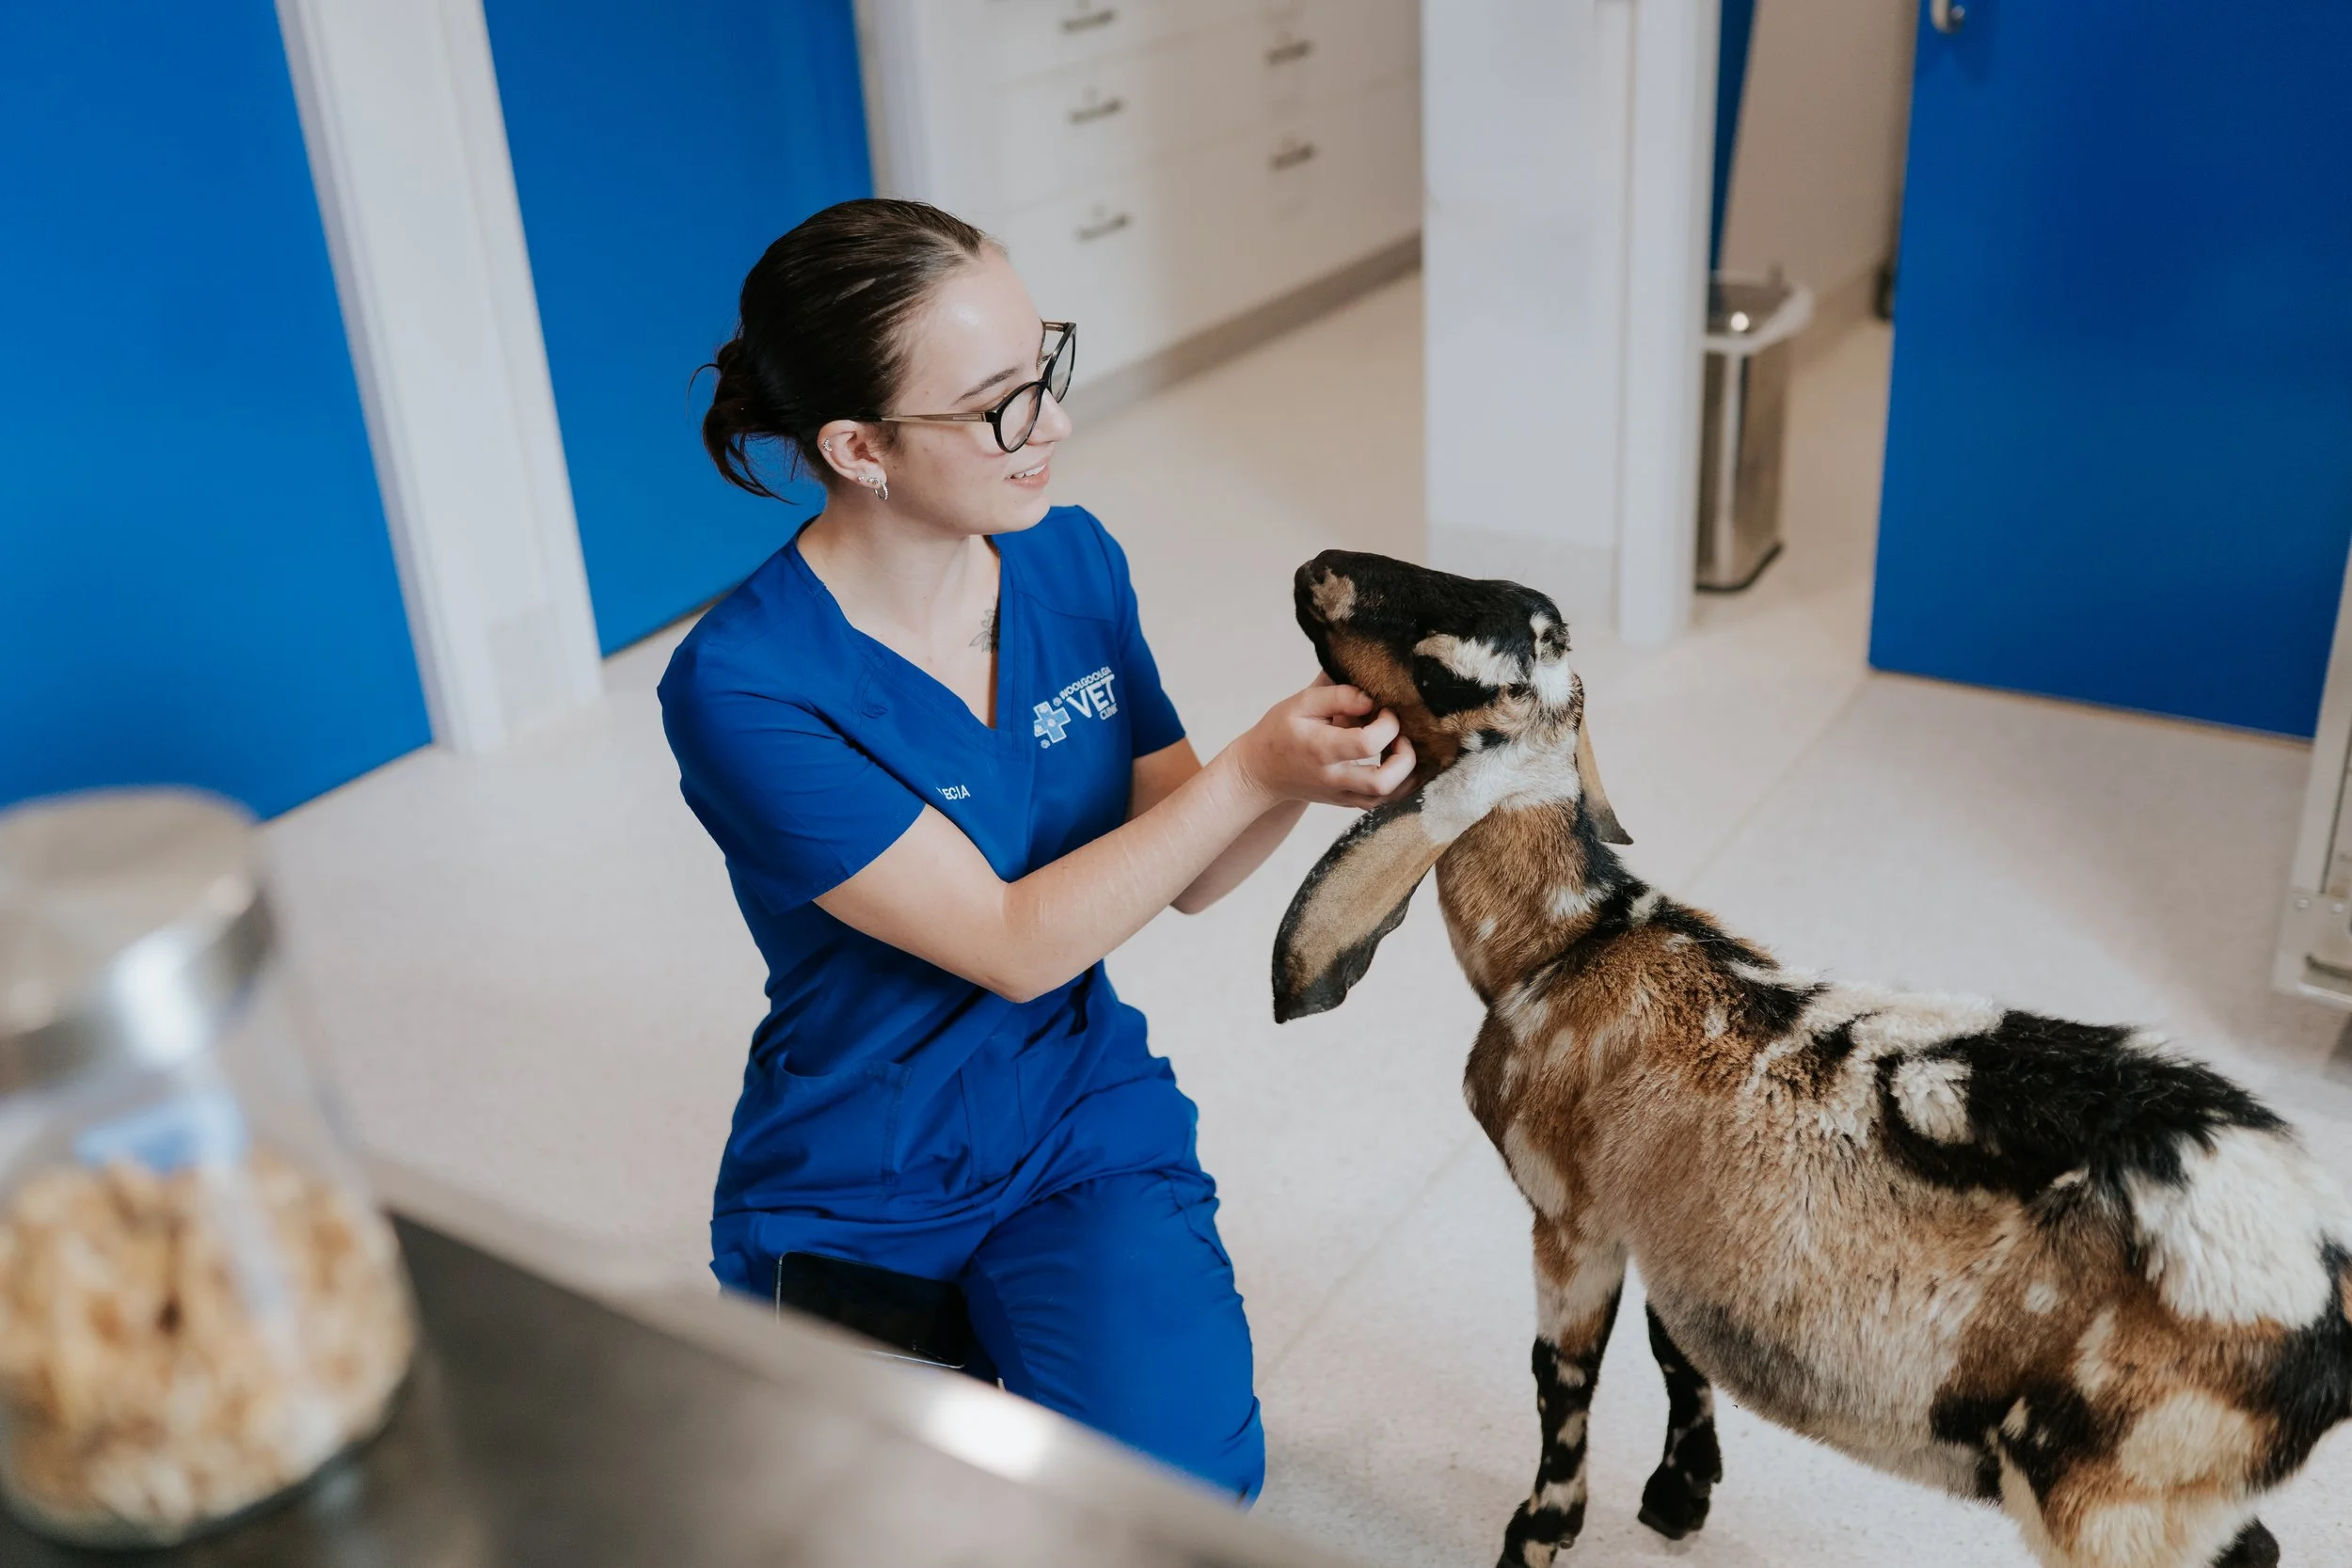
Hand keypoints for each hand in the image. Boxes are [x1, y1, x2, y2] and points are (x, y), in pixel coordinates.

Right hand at [1226, 677, 1416, 808]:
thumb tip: (1372, 699)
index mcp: (1321, 749)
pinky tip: (1397, 764)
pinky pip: (1380, 802)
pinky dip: (1397, 785)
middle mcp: (1332, 778)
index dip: (1387, 724)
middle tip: (1401, 737)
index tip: (1384, 710)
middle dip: (1406, 758)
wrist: (1261, 771)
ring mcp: (1340, 795)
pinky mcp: (1345, 802)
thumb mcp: (1300, 703)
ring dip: (1405, 774)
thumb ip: (1337, 695)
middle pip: (1382, 782)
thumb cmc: (1281, 732)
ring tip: (1400, 748)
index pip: (1367, 743)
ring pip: (1385, 798)